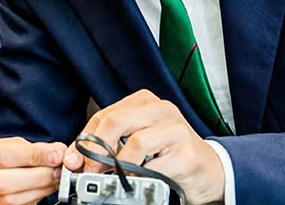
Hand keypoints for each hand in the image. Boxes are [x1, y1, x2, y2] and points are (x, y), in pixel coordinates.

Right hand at [0, 136, 66, 204]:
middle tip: (58, 170)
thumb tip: (57, 153)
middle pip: (5, 182)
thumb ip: (28, 148)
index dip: (33, 156)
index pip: (3, 155)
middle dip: (38, 176)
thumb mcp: (2, 144)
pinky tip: (42, 190)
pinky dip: (32, 200)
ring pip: (9, 200)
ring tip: (54, 179)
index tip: (56, 155)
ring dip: (38, 190)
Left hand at [63, 90, 224, 203]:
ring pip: (135, 143)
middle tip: (89, 170)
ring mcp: (176, 129)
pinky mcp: (187, 153)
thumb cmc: (168, 155)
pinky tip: (135, 182)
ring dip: (118, 166)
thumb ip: (108, 145)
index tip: (75, 160)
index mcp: (144, 101)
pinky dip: (138, 177)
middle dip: (96, 150)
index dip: (84, 140)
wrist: (209, 171)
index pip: (103, 116)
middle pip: (115, 122)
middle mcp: (161, 109)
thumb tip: (75, 158)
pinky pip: (153, 166)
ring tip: (112, 178)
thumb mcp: (135, 143)